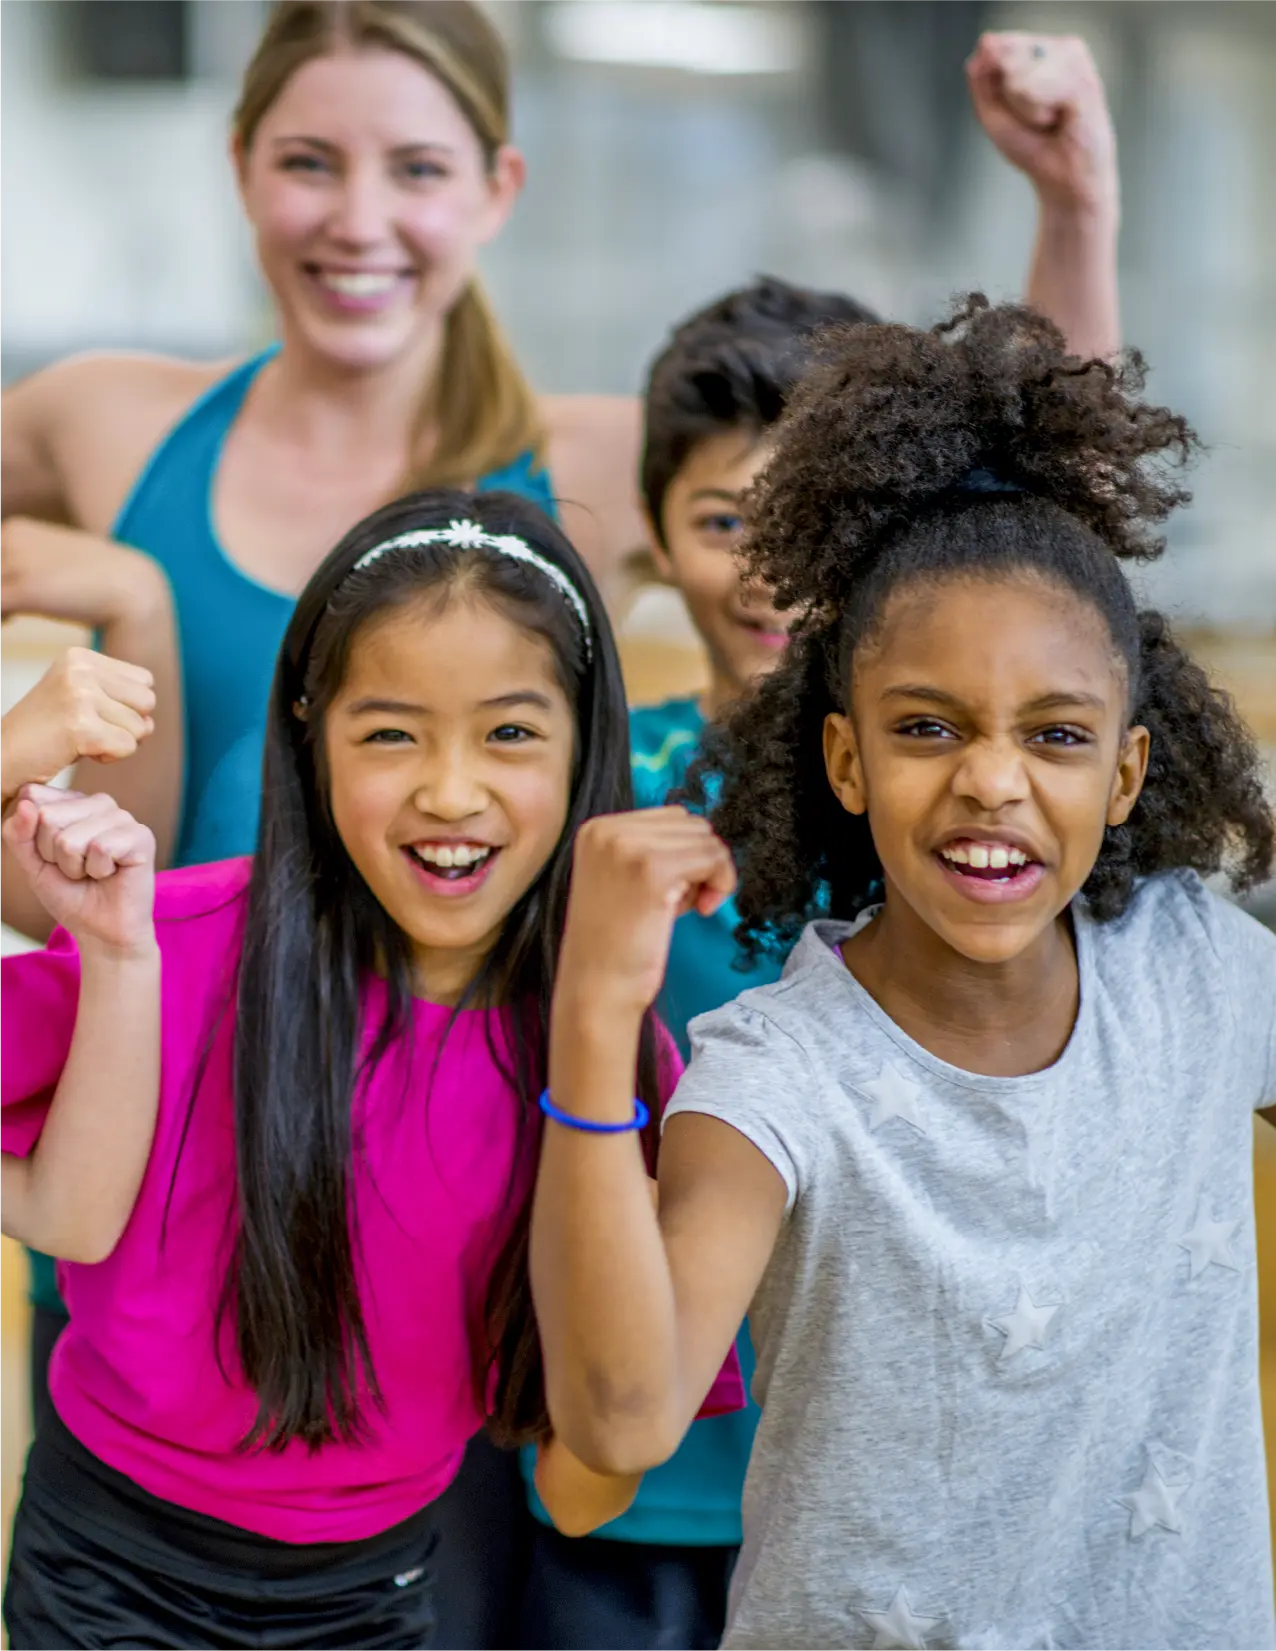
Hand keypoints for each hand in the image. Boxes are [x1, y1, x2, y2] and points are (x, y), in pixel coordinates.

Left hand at [0, 516, 167, 630]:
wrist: (132, 590)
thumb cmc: (99, 579)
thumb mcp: (56, 561)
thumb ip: (28, 564)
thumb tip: (13, 589)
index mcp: (15, 528)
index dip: (0, 577)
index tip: (8, 594)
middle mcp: (10, 539)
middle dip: (0, 592)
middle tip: (8, 611)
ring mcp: (15, 564)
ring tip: (9, 618)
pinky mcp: (23, 591)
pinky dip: (0, 618)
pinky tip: (11, 623)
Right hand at [0, 648, 155, 800]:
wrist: (2, 756)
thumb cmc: (45, 733)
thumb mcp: (81, 699)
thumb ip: (122, 702)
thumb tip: (151, 724)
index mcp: (80, 656)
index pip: (145, 680)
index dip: (126, 705)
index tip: (91, 713)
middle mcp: (80, 669)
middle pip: (147, 701)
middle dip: (126, 724)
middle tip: (87, 729)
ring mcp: (79, 695)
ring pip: (140, 727)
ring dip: (115, 742)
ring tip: (79, 739)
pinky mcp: (80, 726)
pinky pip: (127, 747)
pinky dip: (108, 756)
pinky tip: (78, 750)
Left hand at [1, 786, 155, 957]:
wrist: (100, 930)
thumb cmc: (70, 894)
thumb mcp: (32, 863)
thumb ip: (18, 834)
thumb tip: (25, 804)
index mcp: (74, 802)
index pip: (32, 796)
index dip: (33, 836)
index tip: (53, 856)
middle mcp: (99, 803)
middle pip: (48, 817)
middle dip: (53, 855)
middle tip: (76, 869)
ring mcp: (122, 818)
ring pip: (71, 838)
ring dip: (75, 867)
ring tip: (93, 873)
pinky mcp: (141, 836)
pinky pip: (100, 848)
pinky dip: (98, 871)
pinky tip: (111, 874)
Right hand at [558, 808, 735, 1020]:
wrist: (596, 989)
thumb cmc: (615, 944)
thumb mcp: (625, 879)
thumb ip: (654, 850)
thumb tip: (707, 838)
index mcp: (597, 828)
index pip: (672, 817)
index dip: (686, 854)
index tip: (675, 891)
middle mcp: (608, 830)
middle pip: (692, 824)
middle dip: (699, 862)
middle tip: (683, 903)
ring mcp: (629, 847)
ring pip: (707, 839)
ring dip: (710, 874)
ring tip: (685, 908)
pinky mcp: (654, 870)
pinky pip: (713, 858)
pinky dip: (720, 884)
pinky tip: (701, 911)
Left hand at [966, 33, 1117, 216]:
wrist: (1063, 179)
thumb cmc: (1031, 146)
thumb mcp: (992, 112)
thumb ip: (982, 77)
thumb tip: (986, 42)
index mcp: (1036, 49)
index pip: (992, 48)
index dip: (994, 88)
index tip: (1017, 109)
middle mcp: (1057, 46)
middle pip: (1004, 59)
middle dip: (1009, 98)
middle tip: (1034, 118)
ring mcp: (1074, 58)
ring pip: (1018, 77)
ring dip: (1025, 109)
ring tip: (1047, 120)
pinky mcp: (1084, 77)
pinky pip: (1035, 90)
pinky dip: (1037, 114)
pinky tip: (1059, 120)